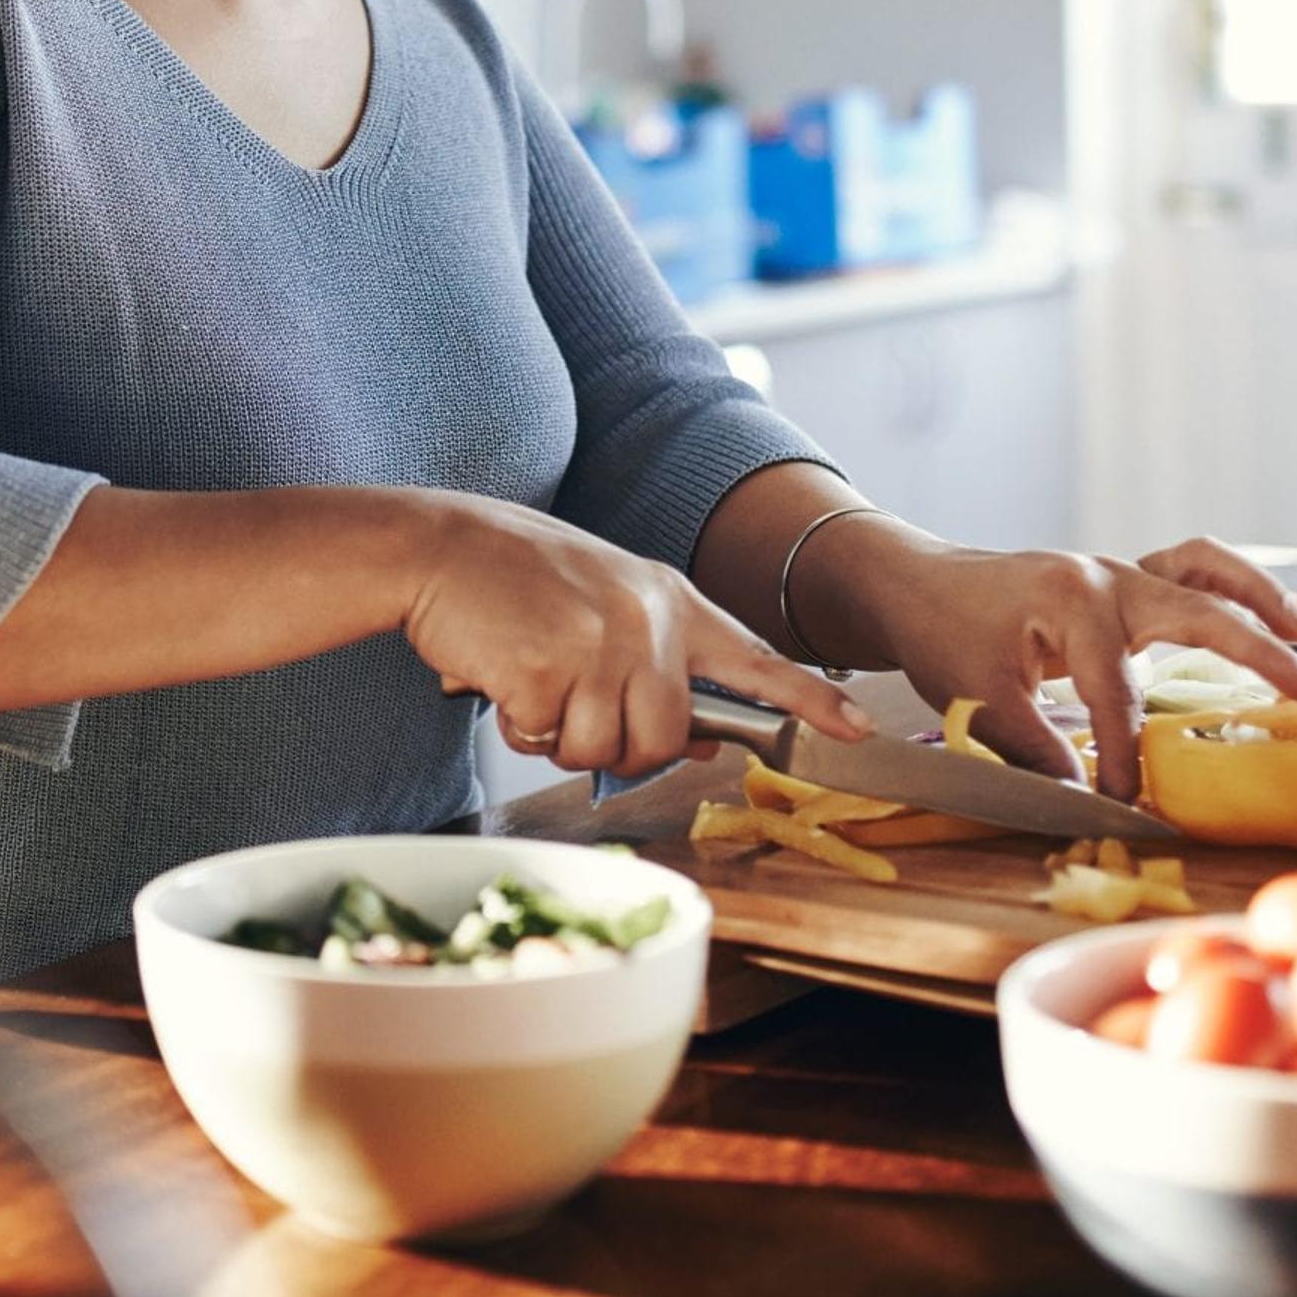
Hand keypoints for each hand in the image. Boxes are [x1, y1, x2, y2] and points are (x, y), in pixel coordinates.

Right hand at [399, 495, 873, 777]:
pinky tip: (502, 677)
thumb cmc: (516, 579)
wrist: (439, 546)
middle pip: (665, 737)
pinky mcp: (547, 670)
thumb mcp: (605, 604)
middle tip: (571, 705)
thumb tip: (704, 740)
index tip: (857, 730)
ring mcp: (599, 645)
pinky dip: (519, 725)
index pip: (756, 658)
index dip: (808, 700)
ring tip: (533, 681)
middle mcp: (646, 620)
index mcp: (668, 599)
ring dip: (562, 737)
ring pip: (606, 750)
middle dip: (619, 744)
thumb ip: (658, 662)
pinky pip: (547, 741)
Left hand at [811, 527, 1296, 800]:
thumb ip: (1035, 747)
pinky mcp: (1118, 582)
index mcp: (1071, 601)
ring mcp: (1116, 572)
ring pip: (1202, 571)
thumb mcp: (975, 697)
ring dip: (1257, 599)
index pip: (1117, 694)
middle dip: (1257, 652)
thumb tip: (1087, 797)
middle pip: (1197, 611)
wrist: (914, 584)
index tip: (1130, 804)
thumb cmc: (940, 633)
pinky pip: (1186, 571)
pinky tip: (1264, 616)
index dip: (1126, 757)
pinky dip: (1228, 588)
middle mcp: (1105, 577)